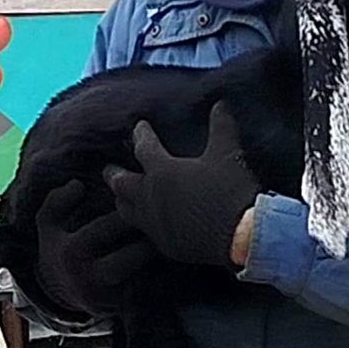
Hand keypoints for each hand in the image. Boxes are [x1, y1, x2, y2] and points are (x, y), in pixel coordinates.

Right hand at [28, 181, 159, 318]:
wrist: (59, 290)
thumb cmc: (59, 247)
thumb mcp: (47, 223)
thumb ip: (56, 201)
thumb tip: (78, 185)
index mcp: (71, 251)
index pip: (105, 229)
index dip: (128, 214)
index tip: (144, 200)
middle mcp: (88, 276)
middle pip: (128, 257)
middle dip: (149, 239)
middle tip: (168, 222)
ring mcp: (105, 295)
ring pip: (140, 278)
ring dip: (157, 258)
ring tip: (170, 241)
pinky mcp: (119, 306)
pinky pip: (144, 290)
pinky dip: (157, 274)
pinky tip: (167, 259)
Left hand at [102, 103, 261, 267]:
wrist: (240, 237)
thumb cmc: (231, 191)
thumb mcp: (228, 154)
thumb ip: (222, 127)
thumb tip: (220, 103)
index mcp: (161, 170)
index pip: (143, 146)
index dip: (141, 134)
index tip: (139, 126)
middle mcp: (149, 197)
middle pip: (121, 183)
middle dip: (114, 173)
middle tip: (108, 169)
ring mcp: (154, 223)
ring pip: (126, 210)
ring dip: (121, 200)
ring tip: (120, 196)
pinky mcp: (164, 244)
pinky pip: (145, 232)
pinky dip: (141, 222)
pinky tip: (146, 223)